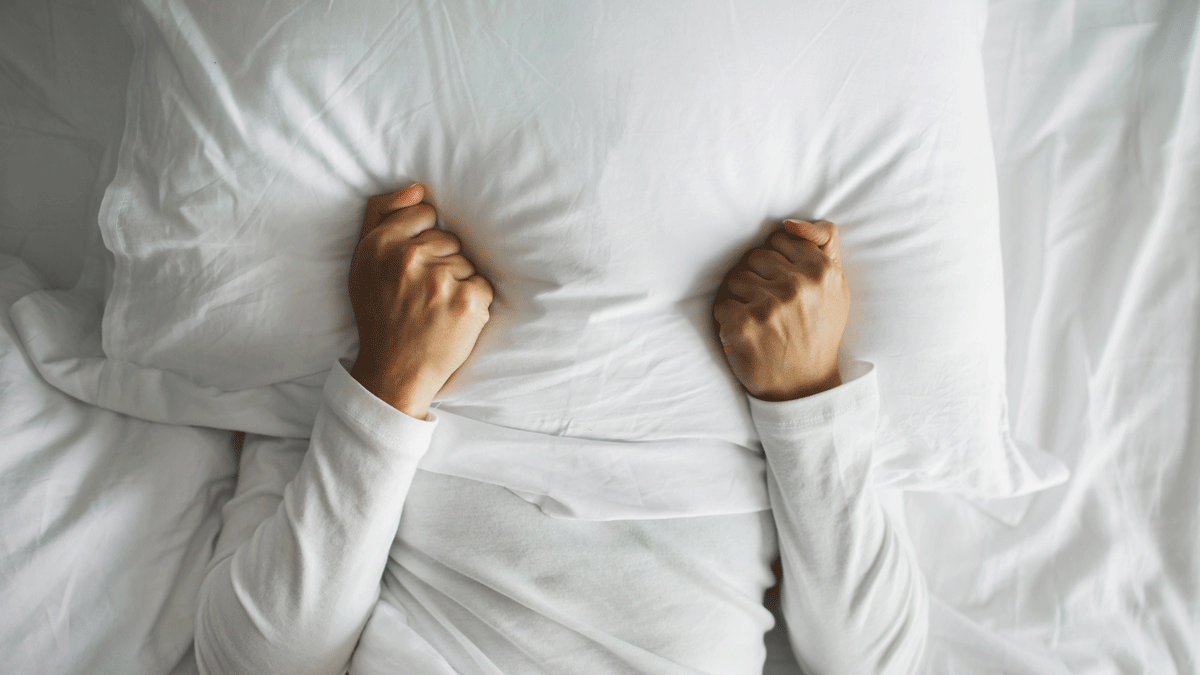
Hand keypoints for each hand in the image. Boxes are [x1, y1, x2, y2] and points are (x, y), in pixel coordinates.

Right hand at [348, 183, 493, 418]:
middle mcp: (406, 258)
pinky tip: (450, 319)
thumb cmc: (380, 314)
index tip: (410, 269)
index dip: (422, 241)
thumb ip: (382, 214)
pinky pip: (482, 285)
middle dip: (439, 264)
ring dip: (456, 285)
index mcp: (379, 245)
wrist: (393, 371)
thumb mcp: (364, 261)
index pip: (425, 213)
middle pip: (448, 239)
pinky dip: (473, 303)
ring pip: (466, 263)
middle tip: (419, 296)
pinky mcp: (466, 302)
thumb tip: (419, 188)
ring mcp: (438, 281)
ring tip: (432, 310)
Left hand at [712, 219, 849, 400]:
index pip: (778, 238)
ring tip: (761, 322)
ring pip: (735, 279)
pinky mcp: (743, 325)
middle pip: (754, 256)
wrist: (804, 387)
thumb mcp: (837, 286)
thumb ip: (825, 245)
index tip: (784, 283)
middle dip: (759, 278)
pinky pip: (722, 305)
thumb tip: (790, 222)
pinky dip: (729, 320)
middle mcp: (797, 285)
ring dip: (741, 299)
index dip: (777, 261)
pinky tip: (748, 335)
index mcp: (822, 270)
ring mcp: (769, 306)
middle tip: (773, 308)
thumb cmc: (818, 332)